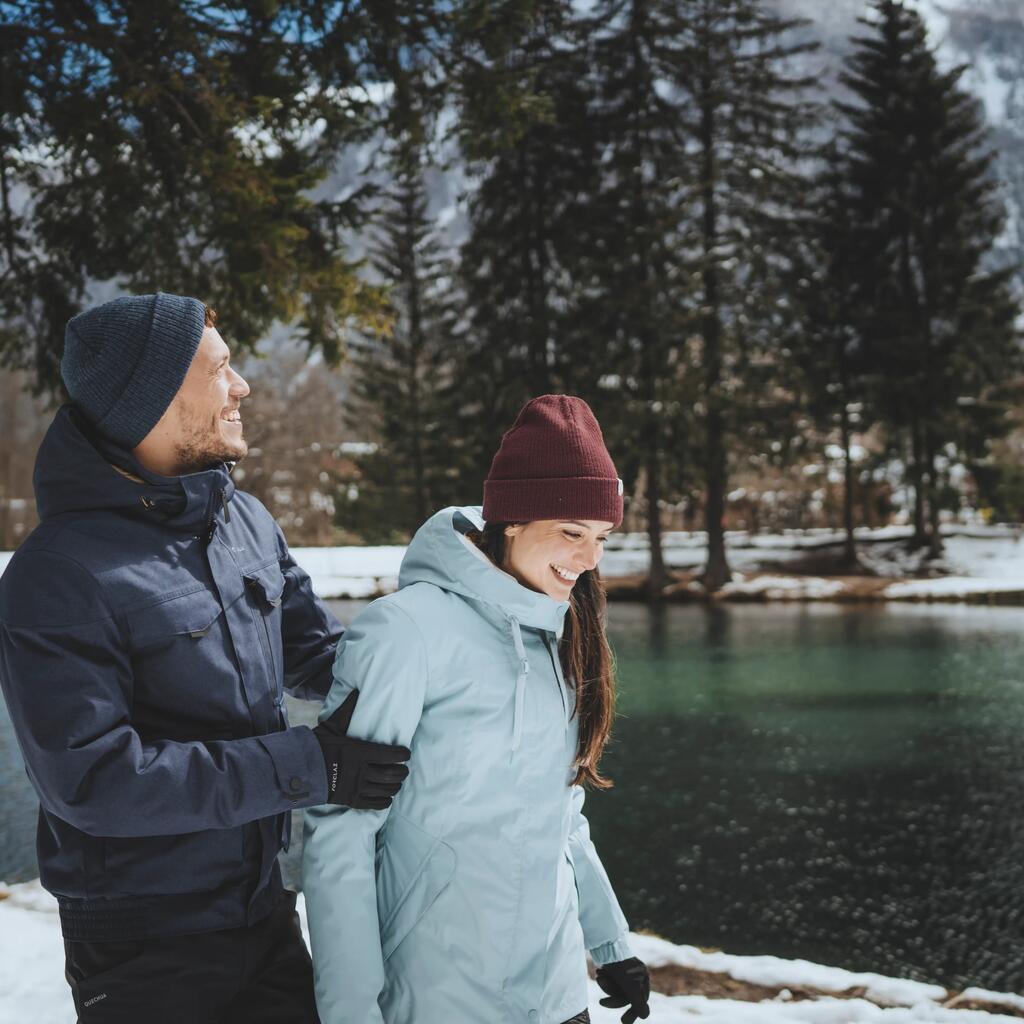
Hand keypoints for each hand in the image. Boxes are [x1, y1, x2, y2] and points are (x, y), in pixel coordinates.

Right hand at [312, 690, 410, 808]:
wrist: (300, 771)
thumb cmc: (318, 746)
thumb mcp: (332, 725)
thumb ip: (348, 710)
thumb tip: (356, 689)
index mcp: (360, 751)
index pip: (392, 755)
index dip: (403, 754)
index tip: (406, 753)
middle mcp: (361, 771)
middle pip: (392, 774)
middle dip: (402, 772)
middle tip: (404, 768)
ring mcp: (357, 787)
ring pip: (387, 790)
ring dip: (396, 786)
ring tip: (397, 781)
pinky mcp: (352, 801)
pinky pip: (376, 804)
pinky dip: (385, 801)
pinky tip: (387, 797)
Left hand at [595, 957, 650, 1023]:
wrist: (606, 943)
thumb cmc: (619, 965)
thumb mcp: (629, 986)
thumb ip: (637, 1002)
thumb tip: (645, 1017)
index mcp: (643, 976)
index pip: (640, 1000)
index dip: (632, 1012)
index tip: (623, 1022)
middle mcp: (636, 973)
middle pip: (626, 994)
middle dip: (613, 996)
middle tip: (601, 1002)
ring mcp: (626, 970)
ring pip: (617, 988)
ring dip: (606, 986)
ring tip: (599, 977)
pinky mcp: (616, 967)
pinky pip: (611, 980)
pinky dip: (605, 979)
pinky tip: (600, 972)